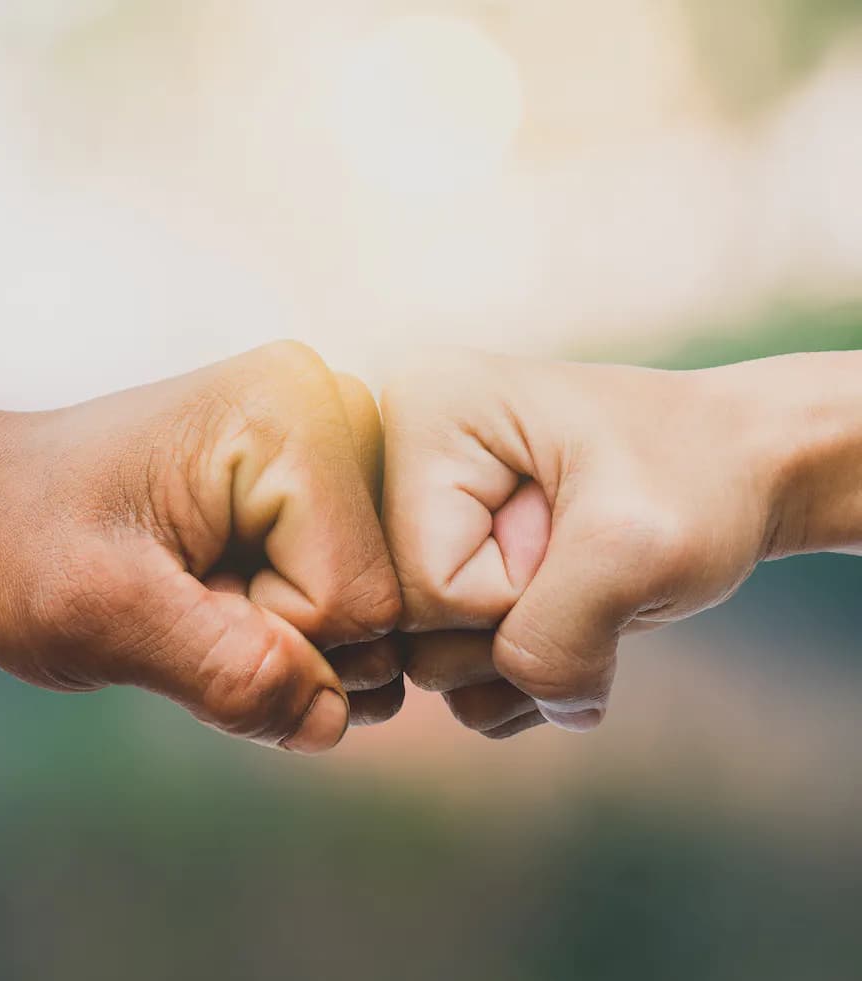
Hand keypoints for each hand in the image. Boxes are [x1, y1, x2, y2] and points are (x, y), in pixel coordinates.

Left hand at [0, 342, 401, 752]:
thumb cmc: (21, 539)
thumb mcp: (100, 616)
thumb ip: (224, 674)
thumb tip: (335, 720)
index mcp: (295, 417)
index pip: (357, 600)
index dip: (267, 639)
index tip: (181, 601)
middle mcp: (337, 413)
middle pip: (380, 603)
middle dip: (283, 640)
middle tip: (189, 595)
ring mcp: (337, 447)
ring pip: (372, 610)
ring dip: (286, 636)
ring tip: (203, 586)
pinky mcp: (323, 484)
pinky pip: (352, 595)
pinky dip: (290, 621)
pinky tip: (228, 581)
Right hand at [382, 349, 789, 733]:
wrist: (735, 472)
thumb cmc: (695, 478)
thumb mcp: (637, 551)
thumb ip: (557, 643)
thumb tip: (516, 714)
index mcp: (423, 413)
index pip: (423, 582)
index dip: (515, 595)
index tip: (576, 537)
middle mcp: (399, 461)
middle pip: (412, 625)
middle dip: (517, 626)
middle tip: (582, 561)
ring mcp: (420, 518)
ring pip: (428, 661)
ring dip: (526, 658)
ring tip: (583, 587)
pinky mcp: (446, 563)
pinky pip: (453, 672)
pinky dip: (525, 674)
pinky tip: (572, 616)